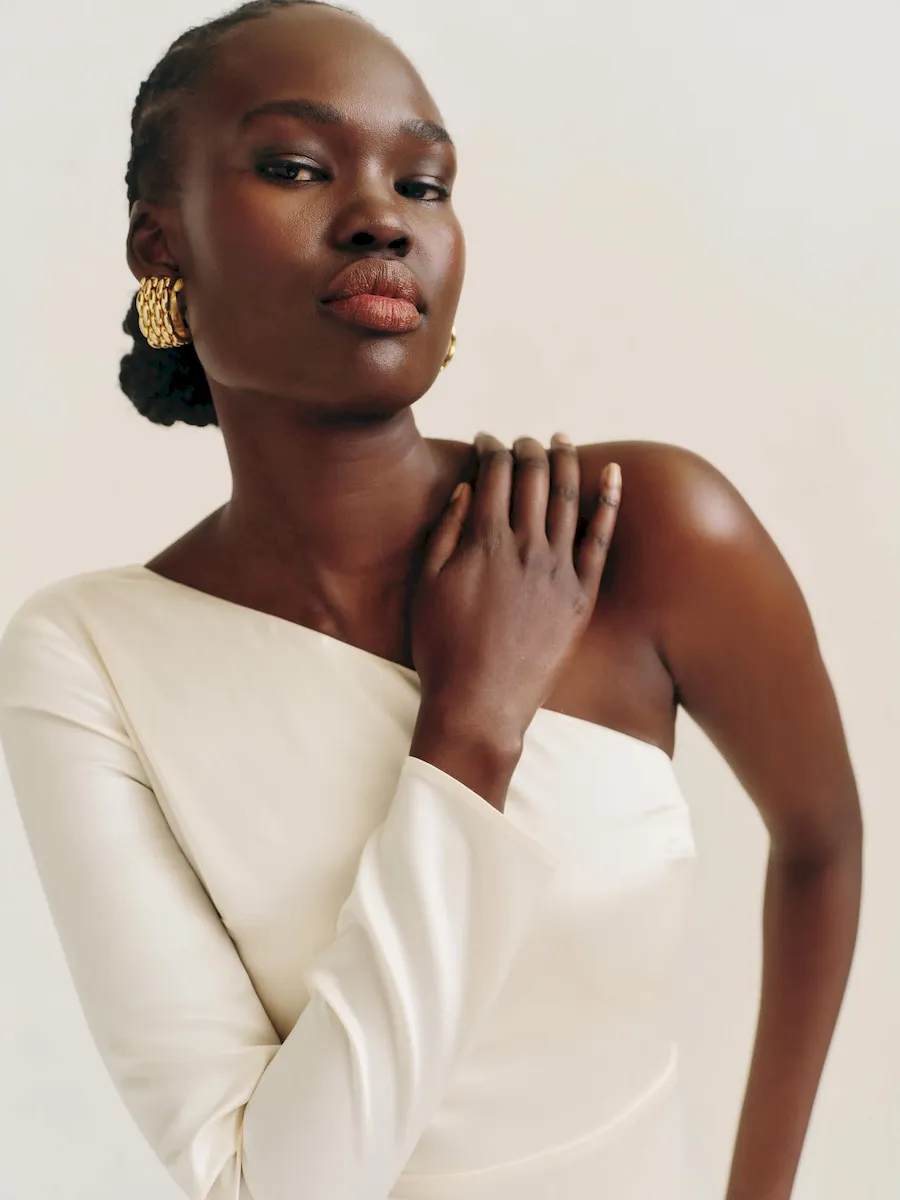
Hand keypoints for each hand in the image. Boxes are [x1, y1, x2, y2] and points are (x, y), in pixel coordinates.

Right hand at [410, 432, 621, 749]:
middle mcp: (525, 547)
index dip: (491, 448)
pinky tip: (613, 474)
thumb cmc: (442, 647)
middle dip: (526, 448)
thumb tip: (466, 488)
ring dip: (564, 461)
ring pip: (568, 497)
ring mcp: (558, 570)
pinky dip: (609, 502)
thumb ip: (446, 531)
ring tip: (559, 442)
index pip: (494, 473)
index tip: (487, 441)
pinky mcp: (581, 596)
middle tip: (521, 441)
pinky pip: (601, 539)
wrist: (480, 704)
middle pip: (533, 476)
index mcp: (484, 541)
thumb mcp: (427, 584)